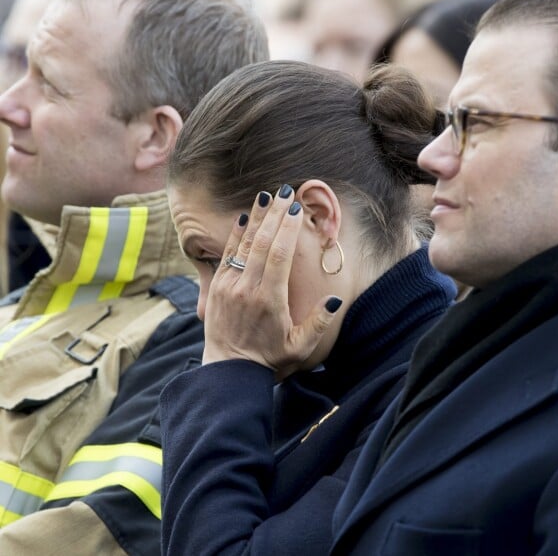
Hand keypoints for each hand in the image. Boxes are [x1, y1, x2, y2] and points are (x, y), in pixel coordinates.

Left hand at [201, 185, 342, 376]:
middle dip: (275, 214)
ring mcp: (229, 285)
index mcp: (270, 300)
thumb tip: (335, 298)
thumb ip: (319, 323)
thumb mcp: (300, 349)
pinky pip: (226, 253)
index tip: (296, 210)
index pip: (280, 255)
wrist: (228, 371)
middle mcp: (247, 288)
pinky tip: (243, 217)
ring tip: (266, 195)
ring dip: (256, 217)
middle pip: (263, 242)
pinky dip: (235, 234)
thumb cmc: (269, 359)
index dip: (288, 229)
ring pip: (243, 243)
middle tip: (285, 191)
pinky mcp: (216, 287)